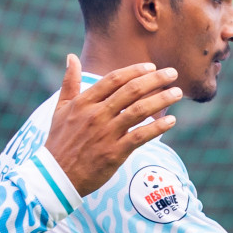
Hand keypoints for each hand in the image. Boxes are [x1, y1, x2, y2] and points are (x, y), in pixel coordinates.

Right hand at [45, 56, 183, 195]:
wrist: (56, 176)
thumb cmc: (59, 141)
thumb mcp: (60, 109)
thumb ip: (69, 83)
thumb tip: (71, 57)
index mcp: (83, 102)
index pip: (113, 79)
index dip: (135, 70)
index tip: (152, 67)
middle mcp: (95, 115)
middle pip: (131, 91)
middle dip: (155, 79)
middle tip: (172, 73)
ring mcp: (106, 133)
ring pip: (139, 110)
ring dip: (161, 99)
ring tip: (177, 93)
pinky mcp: (114, 152)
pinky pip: (141, 136)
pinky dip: (158, 127)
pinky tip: (172, 121)